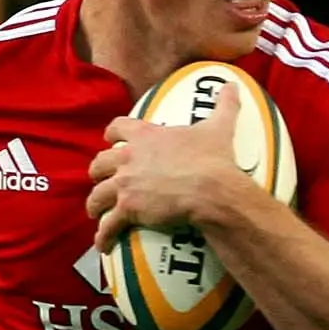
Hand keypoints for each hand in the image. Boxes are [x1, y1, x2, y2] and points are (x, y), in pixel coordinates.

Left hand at [86, 87, 246, 253]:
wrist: (210, 189)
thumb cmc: (212, 158)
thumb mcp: (218, 127)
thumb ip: (223, 105)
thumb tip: (233, 84)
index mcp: (145, 135)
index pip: (117, 127)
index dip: (111, 134)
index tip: (109, 139)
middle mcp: (128, 158)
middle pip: (100, 163)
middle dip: (98, 172)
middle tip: (101, 180)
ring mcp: (125, 184)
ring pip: (98, 195)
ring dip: (95, 204)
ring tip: (96, 213)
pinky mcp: (128, 209)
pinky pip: (108, 225)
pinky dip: (103, 236)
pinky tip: (103, 245)